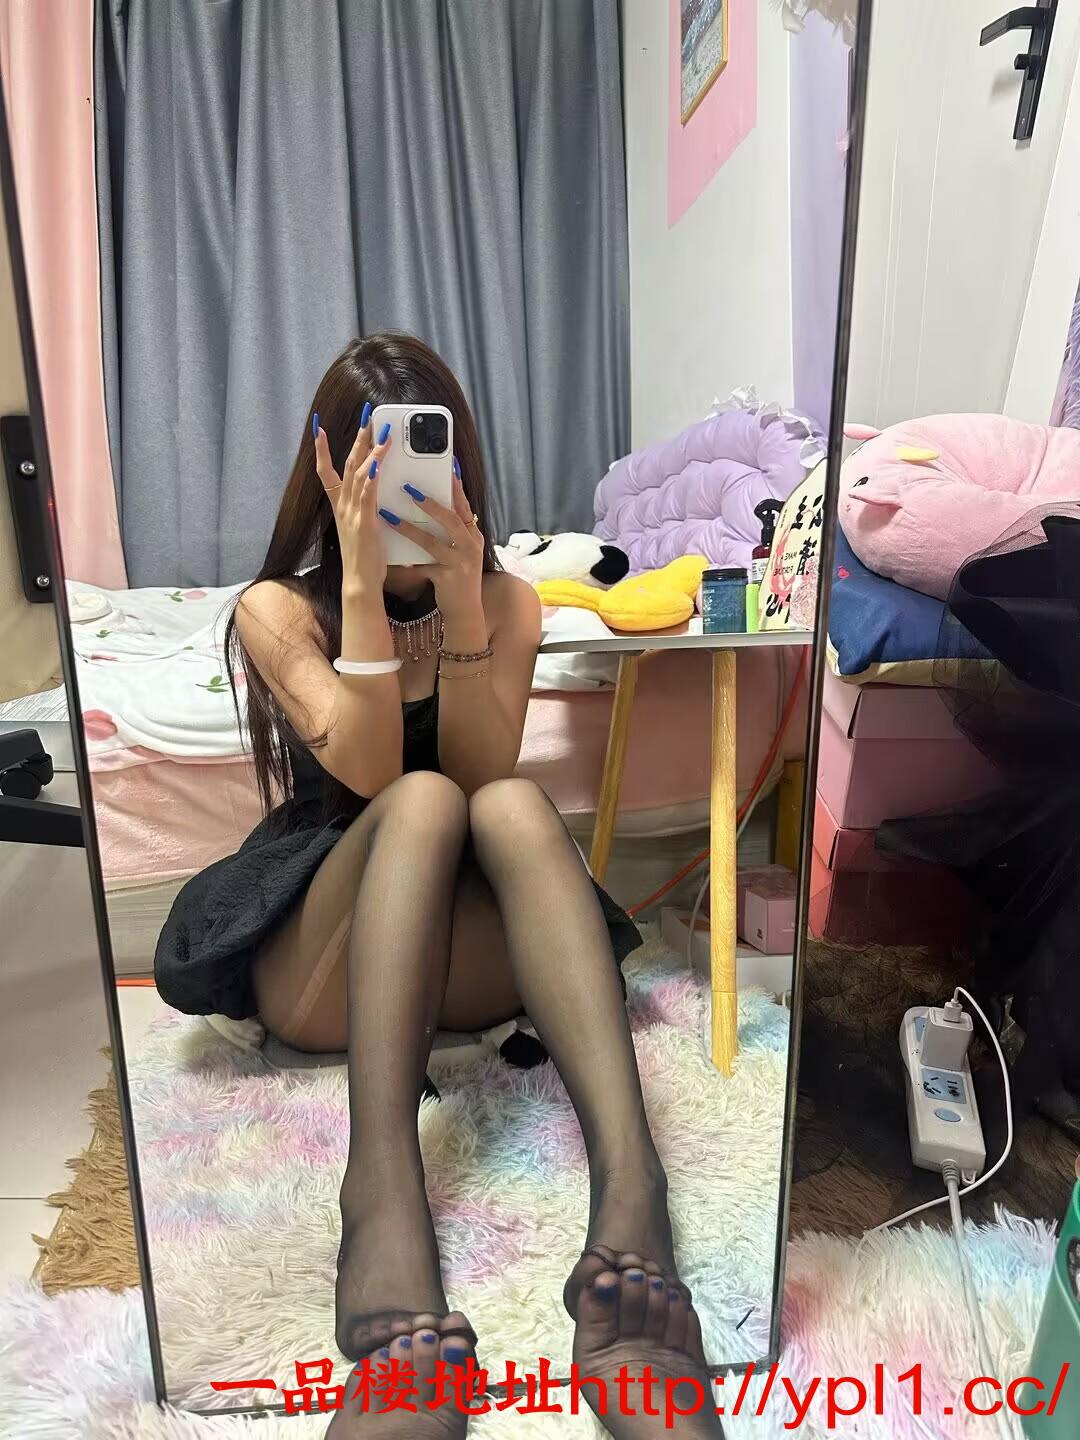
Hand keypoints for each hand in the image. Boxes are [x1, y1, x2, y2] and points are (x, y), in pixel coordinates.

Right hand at [314, 411, 391, 592]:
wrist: (360, 582)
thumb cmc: (365, 559)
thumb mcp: (365, 527)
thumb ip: (368, 507)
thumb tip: (378, 490)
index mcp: (341, 507)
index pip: (326, 472)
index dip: (321, 449)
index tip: (318, 427)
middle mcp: (343, 506)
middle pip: (346, 463)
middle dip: (357, 437)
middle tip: (367, 414)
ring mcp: (351, 513)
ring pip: (358, 473)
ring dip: (369, 449)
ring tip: (382, 430)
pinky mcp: (363, 522)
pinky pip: (367, 493)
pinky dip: (371, 475)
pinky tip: (377, 461)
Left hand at [381, 468, 484, 623]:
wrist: (466, 611)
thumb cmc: (457, 576)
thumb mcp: (459, 550)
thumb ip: (450, 530)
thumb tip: (430, 503)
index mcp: (473, 534)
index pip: (463, 504)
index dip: (454, 485)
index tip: (443, 465)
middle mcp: (470, 545)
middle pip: (451, 518)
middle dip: (430, 502)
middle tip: (408, 487)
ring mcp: (460, 562)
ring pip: (433, 541)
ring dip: (410, 527)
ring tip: (389, 515)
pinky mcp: (448, 578)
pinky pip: (423, 565)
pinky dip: (408, 559)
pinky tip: (391, 553)